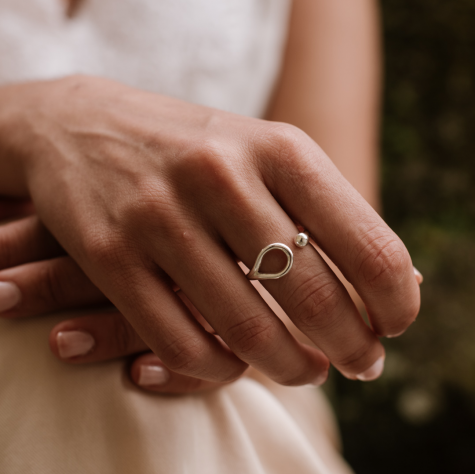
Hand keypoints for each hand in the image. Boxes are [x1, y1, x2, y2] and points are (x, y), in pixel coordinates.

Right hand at [0, 75, 420, 384]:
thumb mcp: (264, 153)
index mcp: (277, 147)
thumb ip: (326, 210)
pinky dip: (220, 369)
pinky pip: (181, 342)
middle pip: (312, 294)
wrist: (81, 127)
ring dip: (291, 367)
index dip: (394, 299)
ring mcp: (159, 216)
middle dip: (352, 346)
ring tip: (307, 370)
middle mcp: (221, 175)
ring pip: (247, 329)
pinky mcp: (110, 255)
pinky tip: (238, 364)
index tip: (394, 325)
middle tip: (361, 364)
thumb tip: (402, 278)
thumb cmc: (192, 149)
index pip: (367, 243)